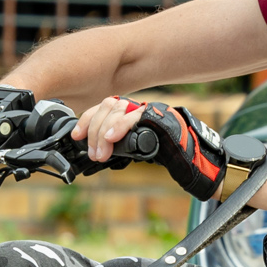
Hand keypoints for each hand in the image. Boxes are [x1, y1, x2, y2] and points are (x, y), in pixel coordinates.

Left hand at [79, 97, 227, 197]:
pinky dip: (120, 126)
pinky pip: (135, 116)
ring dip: (103, 134)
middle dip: (93, 132)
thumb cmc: (164, 154)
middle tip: (93, 154)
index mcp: (129, 112)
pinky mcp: (158, 115)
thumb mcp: (132, 150)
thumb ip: (115, 146)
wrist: (191, 160)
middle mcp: (137, 107)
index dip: (86, 120)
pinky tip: (111, 138)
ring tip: (101, 154)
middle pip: (107, 107)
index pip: (102, 108)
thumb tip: (93, 153)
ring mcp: (148, 109)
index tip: (75, 136)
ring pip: (117, 110)